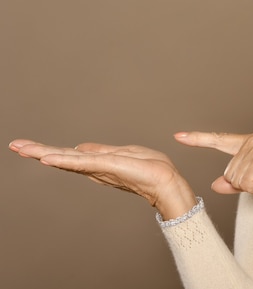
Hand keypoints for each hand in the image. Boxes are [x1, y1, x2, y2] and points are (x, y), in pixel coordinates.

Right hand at [8, 139, 196, 219]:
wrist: (165, 180)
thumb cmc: (150, 168)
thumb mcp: (122, 153)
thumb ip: (99, 152)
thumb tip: (79, 148)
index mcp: (97, 162)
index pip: (68, 155)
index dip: (48, 150)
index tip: (26, 146)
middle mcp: (94, 167)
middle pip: (61, 157)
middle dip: (37, 151)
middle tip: (14, 145)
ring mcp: (98, 168)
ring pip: (66, 159)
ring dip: (43, 153)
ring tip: (22, 149)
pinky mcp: (105, 167)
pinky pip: (81, 163)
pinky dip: (64, 160)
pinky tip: (47, 158)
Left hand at [175, 132, 252, 199]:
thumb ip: (234, 182)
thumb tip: (215, 184)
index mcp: (250, 142)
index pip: (220, 140)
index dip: (198, 139)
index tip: (178, 136)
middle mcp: (252, 141)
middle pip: (229, 173)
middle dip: (247, 184)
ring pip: (236, 180)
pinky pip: (245, 184)